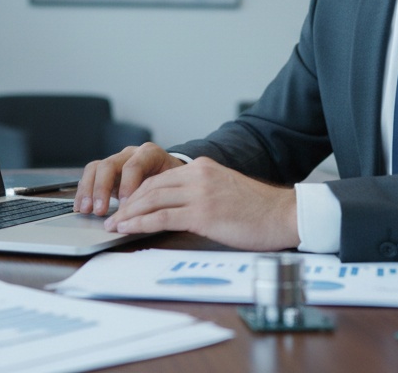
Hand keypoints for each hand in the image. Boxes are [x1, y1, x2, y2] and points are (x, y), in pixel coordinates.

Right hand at [76, 142, 182, 216]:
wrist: (173, 175)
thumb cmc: (174, 183)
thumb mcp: (174, 185)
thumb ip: (162, 194)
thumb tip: (149, 215)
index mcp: (150, 154)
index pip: (134, 165)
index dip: (128, 186)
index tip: (126, 206)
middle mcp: (130, 154)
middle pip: (109, 165)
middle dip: (102, 189)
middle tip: (100, 211)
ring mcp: (116, 160)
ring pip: (95, 168)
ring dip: (88, 191)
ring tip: (85, 210)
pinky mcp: (106, 172)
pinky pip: (89, 176)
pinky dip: (83, 192)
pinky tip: (80, 208)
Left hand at [103, 157, 299, 251]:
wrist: (285, 215)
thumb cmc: (259, 210)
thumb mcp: (225, 189)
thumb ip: (202, 192)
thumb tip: (178, 208)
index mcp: (204, 168)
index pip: (160, 178)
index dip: (138, 193)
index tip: (125, 205)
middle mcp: (199, 176)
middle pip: (151, 187)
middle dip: (127, 203)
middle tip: (112, 216)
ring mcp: (200, 194)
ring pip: (152, 200)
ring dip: (128, 214)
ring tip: (113, 224)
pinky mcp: (203, 214)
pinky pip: (162, 217)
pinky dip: (140, 223)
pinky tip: (128, 229)